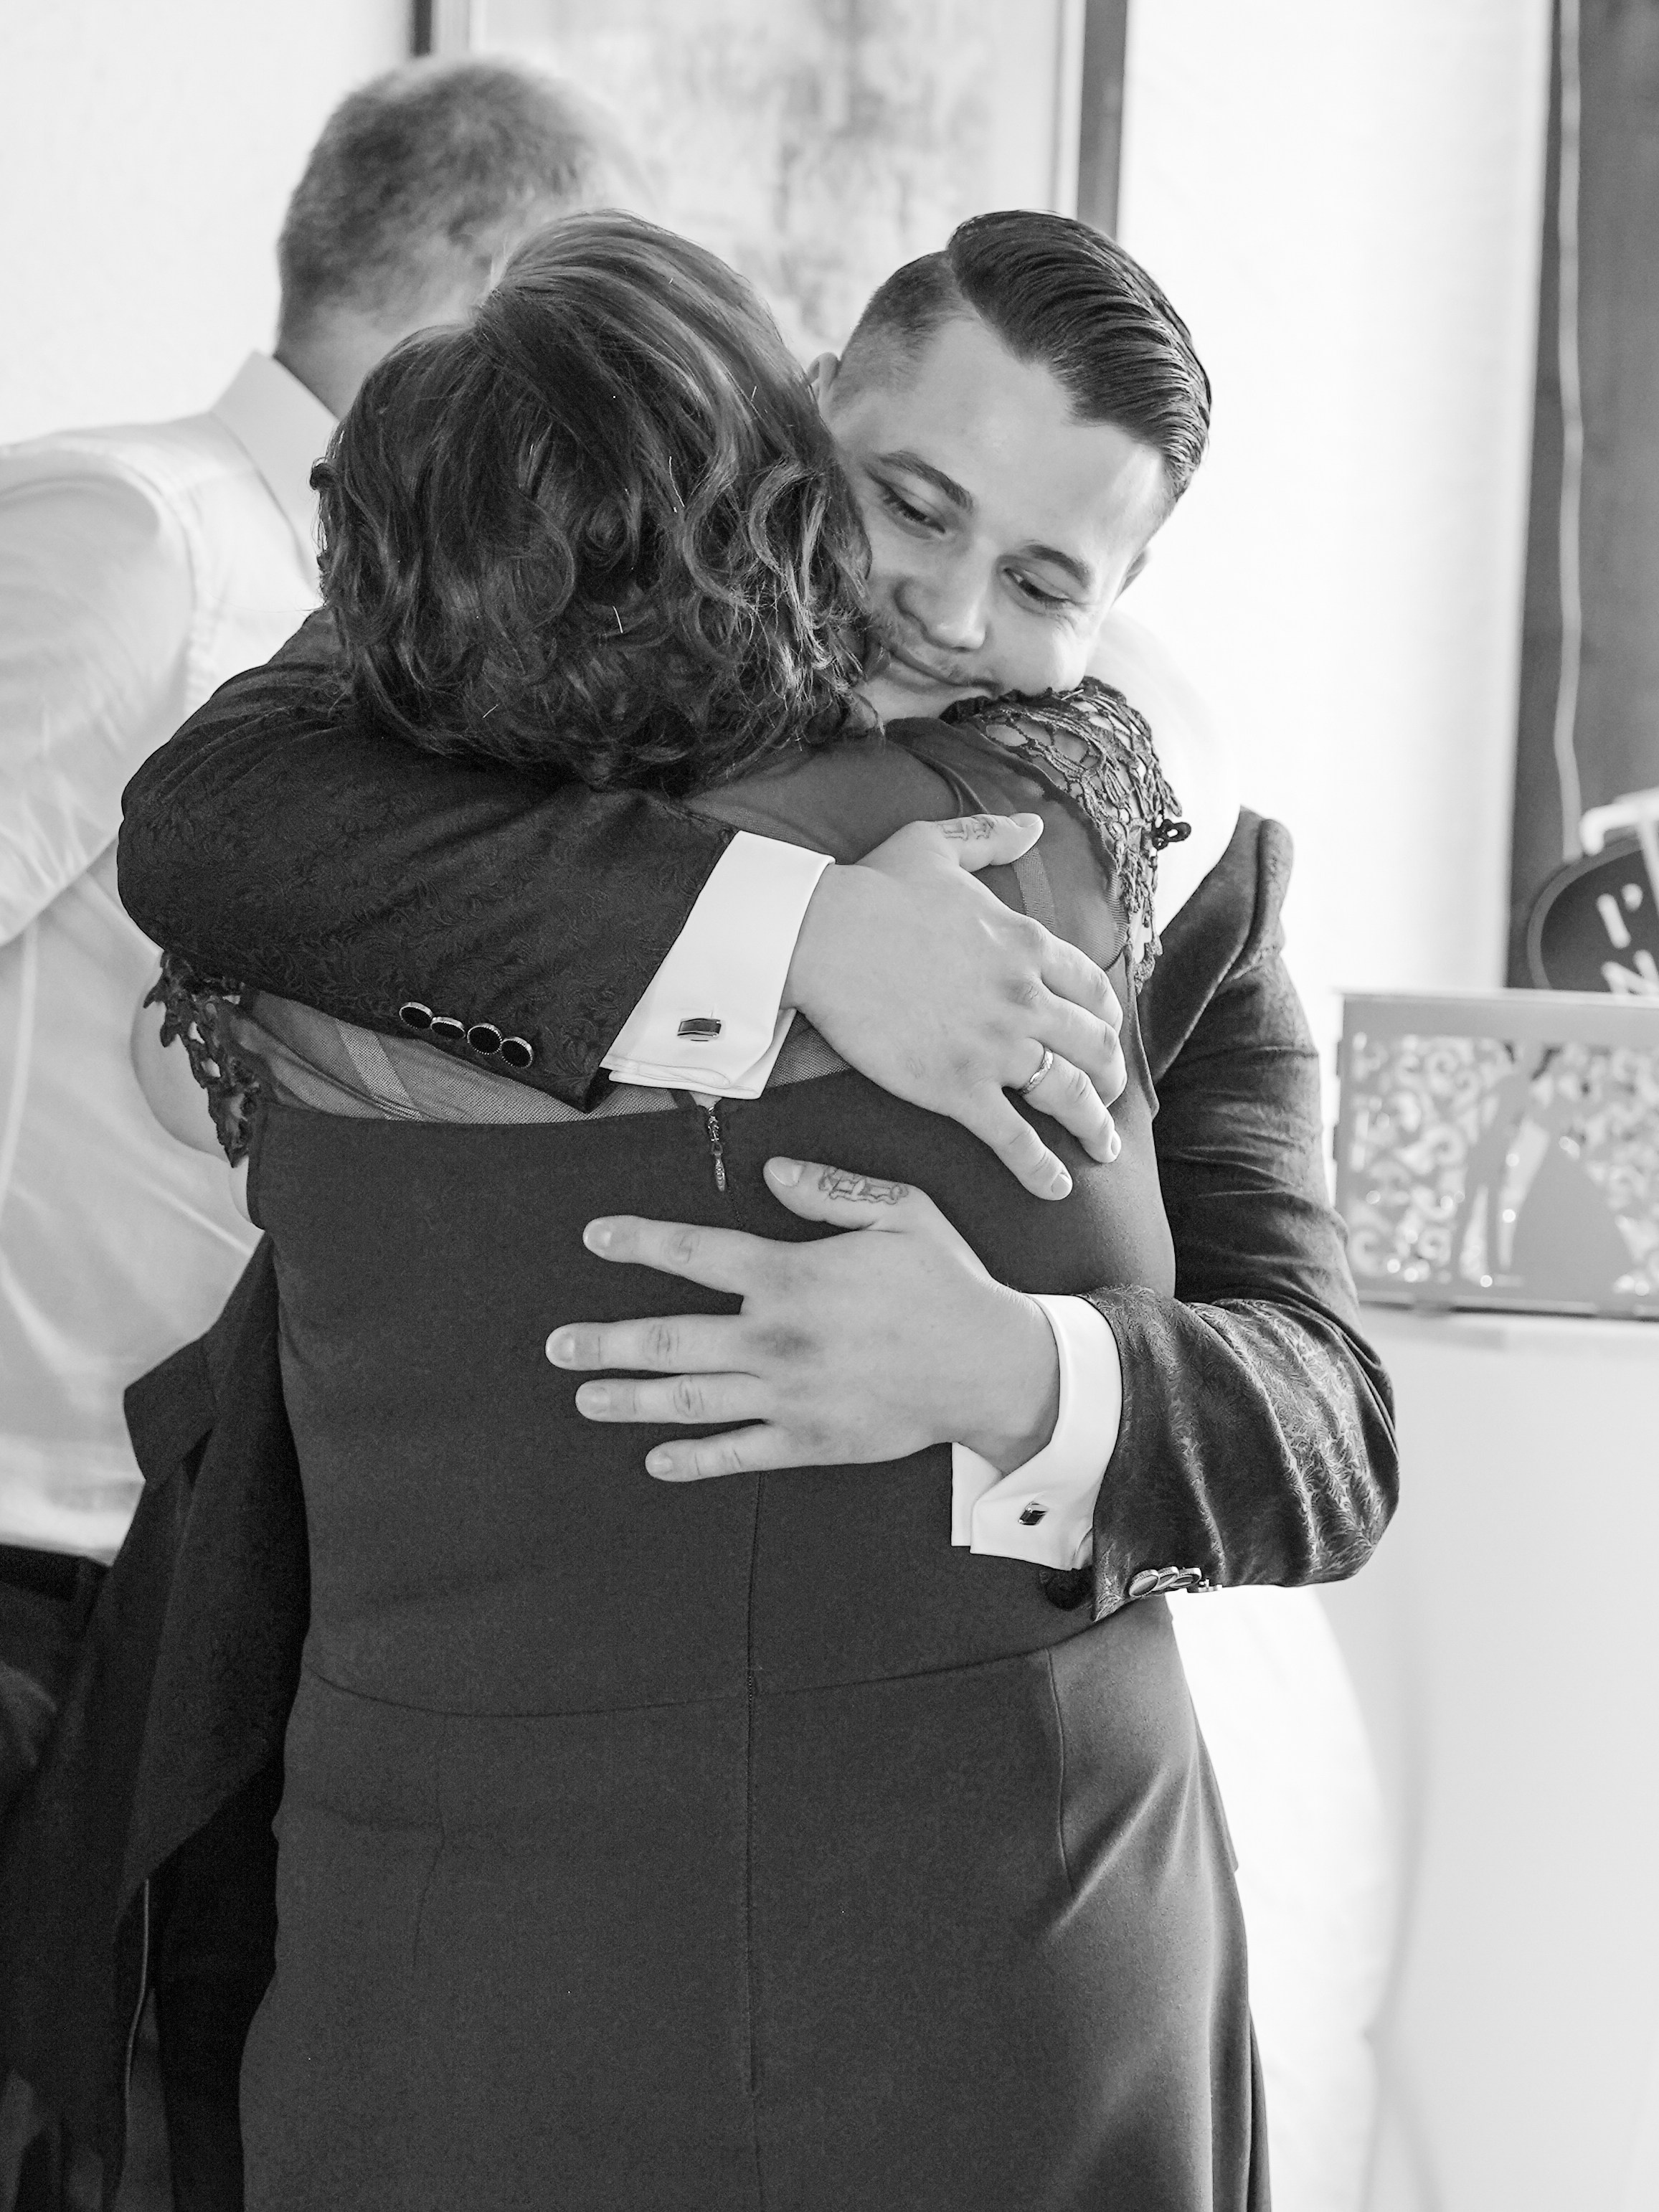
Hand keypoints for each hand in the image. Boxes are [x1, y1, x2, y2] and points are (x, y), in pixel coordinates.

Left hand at [545, 1157, 1060, 1480]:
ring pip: (690, 1400)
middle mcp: (779, 1338)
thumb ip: (831, 1192)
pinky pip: (737, 1453)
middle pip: (672, 1339)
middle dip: (606, 1342)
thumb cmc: (948, 1285)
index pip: (697, 1254)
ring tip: (585, 1396)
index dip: (640, 1242)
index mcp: (794, 1276)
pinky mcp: (810, 1440)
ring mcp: (790, 1395)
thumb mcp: (901, 1215)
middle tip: (558, 1345)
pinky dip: (692, 1459)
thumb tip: (771, 1173)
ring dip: (629, 1399)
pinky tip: (655, 1458)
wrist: (994, 1368)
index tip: (595, 1239)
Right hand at [784, 814, 1124, 1200]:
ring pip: (1069, 1096)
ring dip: (1095, 1126)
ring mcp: (996, 1048)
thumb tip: (1032, 824)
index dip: (1108, 1021)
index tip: (1107, 1039)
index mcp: (1026, 944)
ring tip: (1102, 1149)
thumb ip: (990, 834)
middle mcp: (1026, 998)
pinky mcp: (957, 1089)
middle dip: (1112, 1077)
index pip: (1093, 990)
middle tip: (1110, 1099)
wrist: (820, 935)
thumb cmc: (871, 889)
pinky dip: (1041, 1169)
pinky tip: (1056, 1188)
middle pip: (1095, 1047)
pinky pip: (1015, 1139)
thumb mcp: (936, 844)